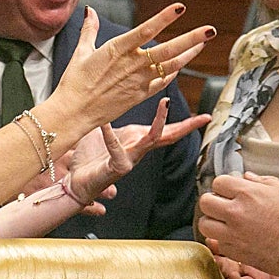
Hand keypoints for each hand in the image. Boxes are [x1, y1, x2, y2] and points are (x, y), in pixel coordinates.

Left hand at [17, 100, 208, 212]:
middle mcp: (137, 150)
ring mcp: (129, 159)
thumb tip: (112, 96)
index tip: (202, 115)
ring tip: (164, 106)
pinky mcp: (116, 168)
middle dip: (186, 126)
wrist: (75, 182)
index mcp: (136, 140)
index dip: (183, 122)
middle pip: (168, 136)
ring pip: (150, 141)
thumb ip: (110, 117)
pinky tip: (106, 123)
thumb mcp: (102, 130)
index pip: (165, 129)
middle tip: (204, 117)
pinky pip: (116, 150)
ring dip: (158, 124)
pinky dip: (110, 136)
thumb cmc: (88, 158)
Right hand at [48, 5, 214, 140]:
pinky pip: (162, 82)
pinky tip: (180, 66)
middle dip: (191, 39)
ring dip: (188, 55)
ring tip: (202, 45)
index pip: (146, 30)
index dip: (164, 18)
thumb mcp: (82, 52)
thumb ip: (90, 29)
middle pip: (168, 50)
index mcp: (117, 50)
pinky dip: (172, 74)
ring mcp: (138, 81)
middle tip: (209, 30)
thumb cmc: (74, 82)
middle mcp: (132, 65)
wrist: (75, 112)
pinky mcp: (140, 95)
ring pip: (171, 67)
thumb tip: (90, 11)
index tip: (180, 8)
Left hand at [197, 172, 278, 275]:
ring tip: (225, 223)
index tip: (230, 191)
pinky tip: (235, 238)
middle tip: (223, 206)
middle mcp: (236, 213)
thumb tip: (246, 177)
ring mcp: (234, 234)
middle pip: (205, 203)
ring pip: (205, 225)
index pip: (218, 183)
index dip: (224, 186)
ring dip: (213, 222)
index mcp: (247, 193)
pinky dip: (223, 240)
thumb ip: (261, 182)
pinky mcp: (237, 253)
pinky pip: (218, 244)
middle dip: (213, 202)